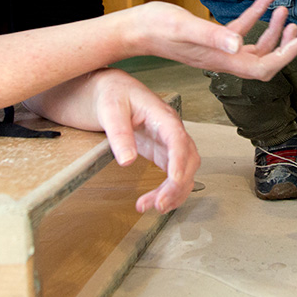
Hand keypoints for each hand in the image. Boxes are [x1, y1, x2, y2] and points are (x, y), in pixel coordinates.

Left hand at [84, 67, 201, 212]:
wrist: (108, 90)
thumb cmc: (112, 93)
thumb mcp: (110, 110)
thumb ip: (119, 134)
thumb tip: (127, 160)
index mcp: (162, 115)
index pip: (178, 140)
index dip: (179, 162)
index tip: (174, 180)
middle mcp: (171, 130)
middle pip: (188, 160)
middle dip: (178, 184)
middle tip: (159, 203)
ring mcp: (168, 142)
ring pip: (184, 171)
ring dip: (174, 191)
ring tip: (153, 206)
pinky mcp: (161, 152)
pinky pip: (174, 175)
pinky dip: (170, 190)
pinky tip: (158, 201)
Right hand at [131, 0, 296, 79]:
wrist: (134, 29)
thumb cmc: (155, 28)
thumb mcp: (185, 27)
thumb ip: (213, 35)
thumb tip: (239, 42)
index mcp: (221, 60)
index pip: (262, 69)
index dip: (284, 58)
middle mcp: (222, 59)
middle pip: (263, 61)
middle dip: (283, 46)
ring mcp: (218, 51)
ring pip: (254, 48)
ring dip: (272, 31)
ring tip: (282, 10)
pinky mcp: (211, 40)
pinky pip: (239, 32)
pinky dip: (254, 17)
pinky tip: (263, 1)